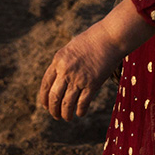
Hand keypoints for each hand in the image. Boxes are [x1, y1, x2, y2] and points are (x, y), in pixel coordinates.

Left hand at [37, 0, 154, 120]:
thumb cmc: (93, 40)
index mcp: (58, 61)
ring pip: (66, 103)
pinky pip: (82, 103)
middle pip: (54, 97)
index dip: (44, 99)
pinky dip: (80, 111)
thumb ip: (63, 63)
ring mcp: (79, 78)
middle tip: (56, 116)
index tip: (46, 106)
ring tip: (67, 117)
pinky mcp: (92, 84)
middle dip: (53, 110)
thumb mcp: (71, 48)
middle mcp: (65, 71)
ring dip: (65, 114)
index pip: (45, 85)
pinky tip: (80, 113)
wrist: (110, 37)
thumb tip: (59, 79)